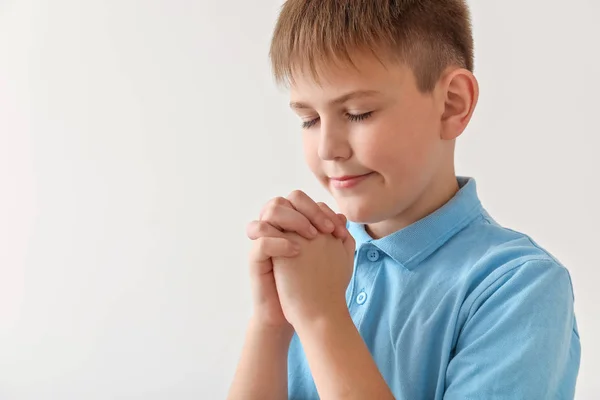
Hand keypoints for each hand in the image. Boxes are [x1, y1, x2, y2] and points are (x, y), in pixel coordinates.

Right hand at [247, 190, 347, 329]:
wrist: (301, 316)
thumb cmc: (314, 285)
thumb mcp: (328, 258)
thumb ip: (333, 235)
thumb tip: (343, 217)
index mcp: (291, 226)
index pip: (302, 200)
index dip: (322, 209)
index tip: (340, 230)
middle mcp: (276, 229)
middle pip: (285, 199)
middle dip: (309, 210)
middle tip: (326, 229)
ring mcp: (264, 241)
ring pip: (270, 211)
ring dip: (294, 219)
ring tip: (312, 237)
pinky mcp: (256, 259)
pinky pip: (262, 240)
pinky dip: (280, 242)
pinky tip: (298, 252)